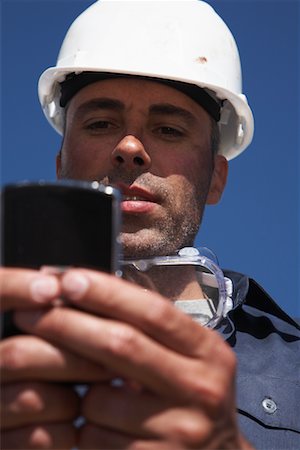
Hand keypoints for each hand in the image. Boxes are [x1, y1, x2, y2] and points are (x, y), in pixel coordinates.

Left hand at [15, 269, 253, 448]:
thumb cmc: (192, 396)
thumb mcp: (190, 357)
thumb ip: (153, 332)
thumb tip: (89, 293)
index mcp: (208, 351)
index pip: (154, 312)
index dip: (108, 292)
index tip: (70, 279)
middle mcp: (201, 388)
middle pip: (121, 345)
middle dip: (68, 324)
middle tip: (30, 313)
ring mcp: (180, 431)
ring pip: (98, 399)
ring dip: (76, 388)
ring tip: (80, 386)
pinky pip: (94, 438)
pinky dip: (82, 425)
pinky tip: (94, 421)